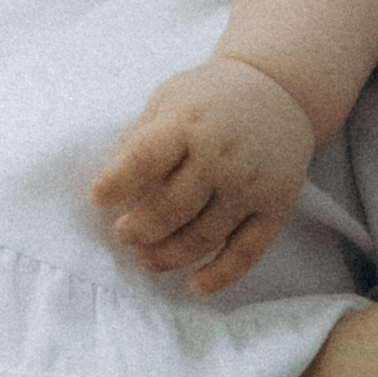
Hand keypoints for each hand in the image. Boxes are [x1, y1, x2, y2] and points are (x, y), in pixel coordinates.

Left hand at [92, 56, 315, 296]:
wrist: (280, 91)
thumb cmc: (211, 98)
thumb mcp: (169, 99)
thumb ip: (140, 139)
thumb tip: (110, 184)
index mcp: (188, 123)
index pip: (144, 159)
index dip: (116, 183)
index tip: (97, 199)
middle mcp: (222, 156)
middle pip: (171, 208)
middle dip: (138, 230)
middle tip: (122, 234)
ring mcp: (251, 185)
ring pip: (203, 237)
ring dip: (168, 255)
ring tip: (146, 258)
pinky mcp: (276, 208)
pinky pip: (246, 252)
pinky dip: (220, 275)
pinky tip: (195, 286)